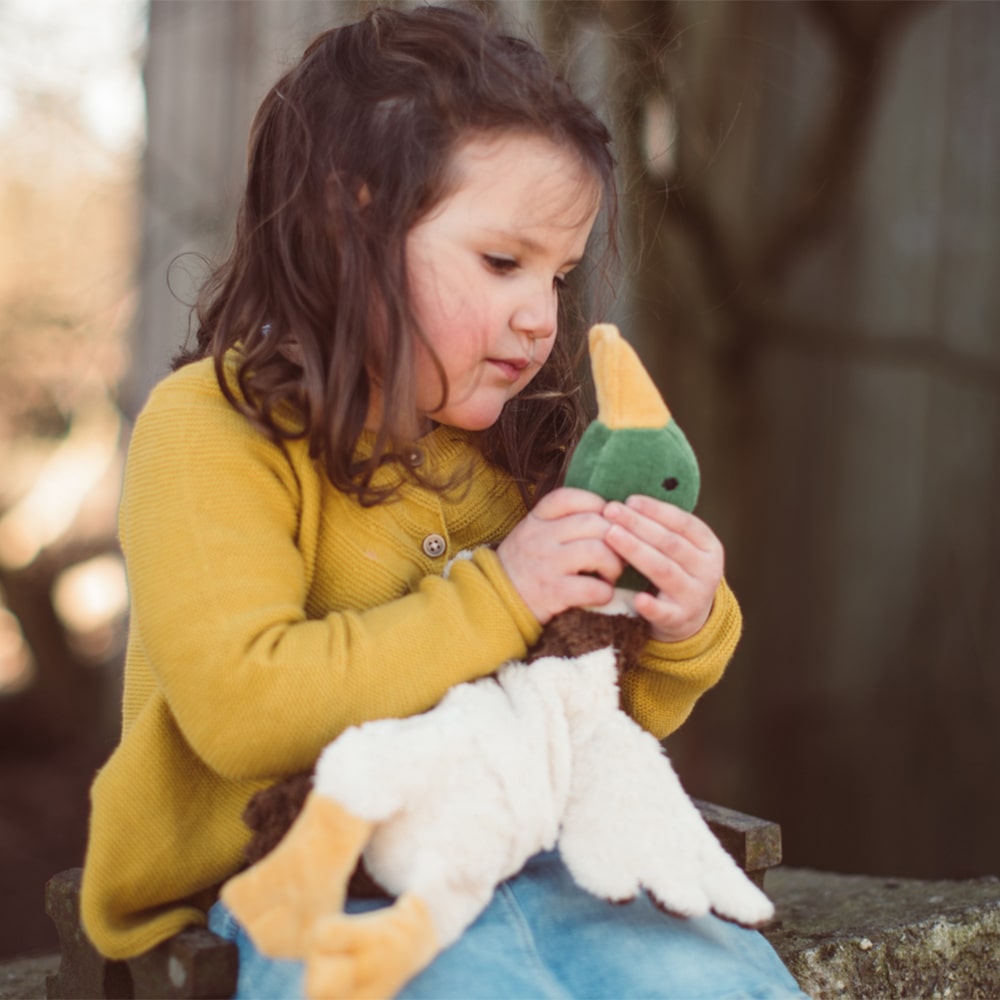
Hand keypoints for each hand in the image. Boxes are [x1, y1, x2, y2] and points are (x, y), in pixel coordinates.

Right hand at [497, 488, 623, 623]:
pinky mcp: (552, 593)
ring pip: (598, 551)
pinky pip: (591, 587)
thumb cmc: (523, 566)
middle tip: (618, 552)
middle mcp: (540, 538)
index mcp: (535, 520)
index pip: (569, 498)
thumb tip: (606, 515)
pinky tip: (601, 594)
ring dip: (614, 564)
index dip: (595, 504)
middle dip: (616, 537)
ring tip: (610, 574)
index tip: (605, 520)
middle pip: (593, 523)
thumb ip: (559, 521)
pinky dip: (605, 592)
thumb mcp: (531, 533)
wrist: (495, 601)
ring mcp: (546, 565)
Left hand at [602, 496, 723, 642]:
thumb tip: (626, 502)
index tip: (629, 500)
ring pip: (664, 570)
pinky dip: (651, 606)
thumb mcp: (679, 549)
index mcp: (709, 546)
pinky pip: (664, 612)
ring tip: (611, 535)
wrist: (687, 618)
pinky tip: (637, 598)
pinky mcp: (680, 620)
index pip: (683, 523)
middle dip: (638, 524)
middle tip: (611, 511)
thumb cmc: (674, 571)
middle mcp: (707, 570)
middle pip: (669, 543)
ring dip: (636, 551)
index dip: (656, 510)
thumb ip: (661, 528)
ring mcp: (695, 596)